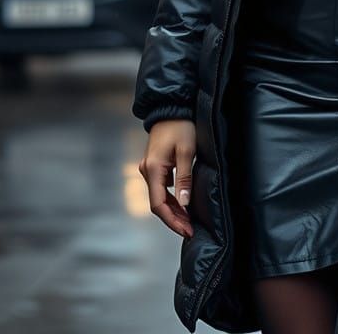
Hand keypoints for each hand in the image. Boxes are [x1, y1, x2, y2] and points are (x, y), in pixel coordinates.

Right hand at [138, 119, 196, 237]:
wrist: (171, 108)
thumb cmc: (181, 126)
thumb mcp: (187, 150)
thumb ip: (185, 177)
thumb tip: (184, 204)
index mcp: (153, 169)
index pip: (158, 205)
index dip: (172, 220)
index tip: (186, 230)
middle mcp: (146, 171)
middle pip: (157, 203)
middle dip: (173, 219)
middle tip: (190, 230)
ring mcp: (148, 168)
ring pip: (159, 196)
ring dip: (173, 210)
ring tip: (188, 222)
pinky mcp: (153, 165)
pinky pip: (160, 188)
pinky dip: (171, 199)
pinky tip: (183, 205)